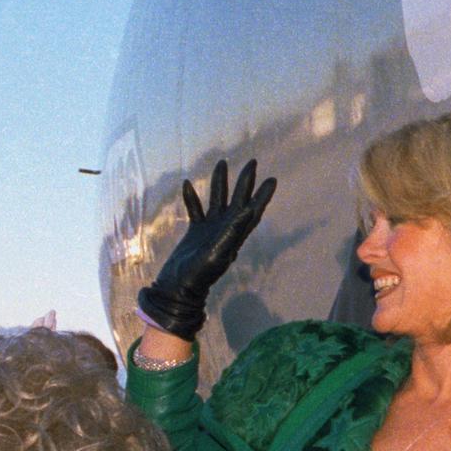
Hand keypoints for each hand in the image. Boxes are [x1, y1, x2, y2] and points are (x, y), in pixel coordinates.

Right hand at [137, 158, 277, 340]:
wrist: (177, 288)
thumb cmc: (198, 274)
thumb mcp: (218, 253)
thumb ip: (232, 232)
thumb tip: (250, 210)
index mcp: (234, 234)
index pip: (252, 211)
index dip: (263, 196)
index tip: (272, 179)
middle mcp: (225, 230)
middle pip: (238, 200)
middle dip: (245, 182)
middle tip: (253, 162)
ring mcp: (210, 231)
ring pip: (217, 201)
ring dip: (220, 183)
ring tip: (222, 162)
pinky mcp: (194, 233)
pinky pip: (195, 211)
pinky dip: (192, 198)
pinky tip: (187, 183)